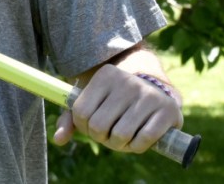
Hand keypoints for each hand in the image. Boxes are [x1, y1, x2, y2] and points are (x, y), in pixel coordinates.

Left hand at [53, 64, 182, 152]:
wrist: (158, 90)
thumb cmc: (117, 99)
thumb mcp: (94, 99)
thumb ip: (72, 118)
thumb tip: (57, 139)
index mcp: (105, 76)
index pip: (80, 112)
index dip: (84, 127)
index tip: (93, 126)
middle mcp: (126, 81)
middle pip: (98, 126)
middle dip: (101, 138)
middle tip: (109, 135)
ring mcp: (147, 95)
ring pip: (120, 135)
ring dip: (119, 145)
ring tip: (123, 137)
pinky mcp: (166, 110)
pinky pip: (143, 140)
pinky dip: (137, 147)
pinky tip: (138, 139)